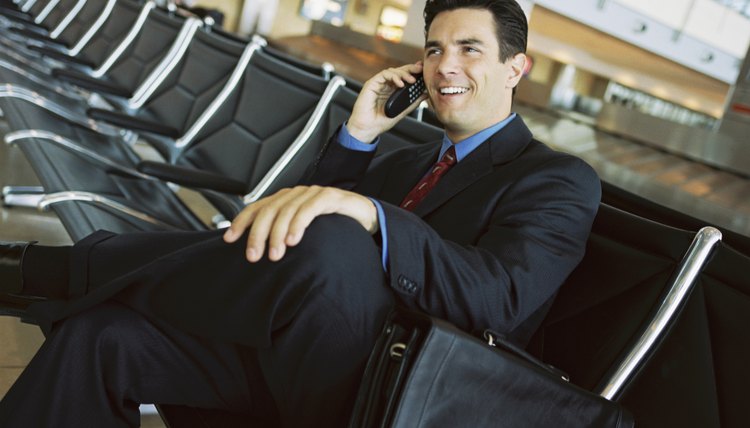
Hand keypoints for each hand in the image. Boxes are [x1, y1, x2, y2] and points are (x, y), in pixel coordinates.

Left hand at [223, 186, 378, 261]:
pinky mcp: (330, 197)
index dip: (242, 221)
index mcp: (287, 200)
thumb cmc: (336, 226)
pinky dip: (299, 224)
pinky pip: (310, 209)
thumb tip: (260, 252)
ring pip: (287, 210)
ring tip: (275, 254)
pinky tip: (294, 240)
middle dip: (258, 233)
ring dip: (277, 234)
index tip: (229, 238)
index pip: (258, 207)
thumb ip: (284, 237)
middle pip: (270, 210)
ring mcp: (313, 193)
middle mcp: (297, 194)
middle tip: (253, 255)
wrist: (368, 218)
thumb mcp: (304, 233)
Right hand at [346, 62, 427, 142]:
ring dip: (403, 73)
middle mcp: (385, 86)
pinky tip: (400, 83)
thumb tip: (425, 94)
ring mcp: (379, 84)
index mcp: (392, 91)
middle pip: (399, 72)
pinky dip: (393, 76)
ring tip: (411, 80)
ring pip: (392, 71)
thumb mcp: (402, 111)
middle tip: (420, 70)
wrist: (367, 128)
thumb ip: (413, 102)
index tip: (423, 71)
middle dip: (411, 69)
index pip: (404, 77)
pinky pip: (384, 75)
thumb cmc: (380, 121)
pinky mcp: (372, 84)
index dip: (413, 73)